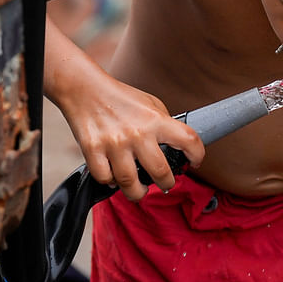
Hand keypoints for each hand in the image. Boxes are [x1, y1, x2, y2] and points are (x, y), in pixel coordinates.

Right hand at [61, 74, 204, 200]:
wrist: (84, 89)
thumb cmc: (120, 98)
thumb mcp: (152, 103)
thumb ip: (165, 124)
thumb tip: (176, 147)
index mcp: (156, 120)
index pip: (189, 140)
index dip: (198, 155)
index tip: (195, 162)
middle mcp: (137, 133)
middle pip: (160, 172)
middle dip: (167, 184)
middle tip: (166, 184)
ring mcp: (114, 143)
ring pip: (130, 183)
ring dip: (138, 192)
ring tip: (140, 190)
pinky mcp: (92, 150)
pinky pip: (105, 178)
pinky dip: (111, 182)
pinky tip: (115, 177)